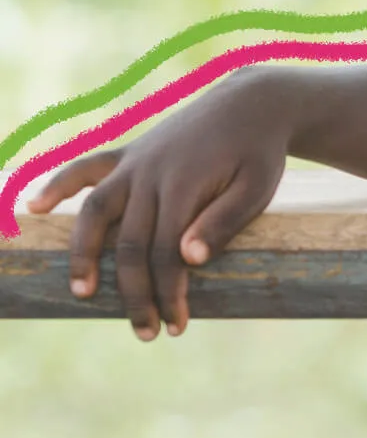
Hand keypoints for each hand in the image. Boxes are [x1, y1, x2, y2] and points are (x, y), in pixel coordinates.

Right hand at [24, 69, 292, 340]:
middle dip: (136, 293)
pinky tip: (36, 207)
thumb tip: (188, 260)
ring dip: (84, 252)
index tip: (178, 326)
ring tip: (82, 291)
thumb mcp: (258, 187)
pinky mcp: (129, 153)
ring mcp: (135, 162)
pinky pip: (86, 168)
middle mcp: (150, 173)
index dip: (169, 292)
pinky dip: (59, 185)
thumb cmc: (259, 153)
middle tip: (147, 334)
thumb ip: (224, 221)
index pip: (165, 252)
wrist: (252, 103)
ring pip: (96, 210)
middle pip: (131, 243)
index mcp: (184, 184)